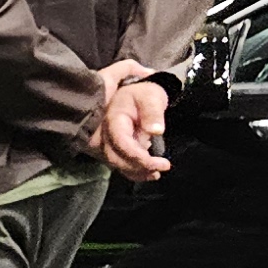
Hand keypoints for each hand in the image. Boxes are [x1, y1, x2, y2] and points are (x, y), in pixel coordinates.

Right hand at [84, 60, 174, 181]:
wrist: (138, 93)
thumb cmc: (144, 94)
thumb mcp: (151, 97)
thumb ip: (153, 113)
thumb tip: (156, 131)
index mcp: (113, 120)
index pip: (121, 142)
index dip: (138, 156)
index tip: (159, 163)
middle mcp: (105, 133)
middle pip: (115, 157)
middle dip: (138, 167)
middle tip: (162, 168)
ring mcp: (107, 142)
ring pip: (116, 163)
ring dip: (136, 172)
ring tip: (157, 174)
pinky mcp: (113, 148)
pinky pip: (119, 163)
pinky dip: (133, 172)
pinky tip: (149, 174)